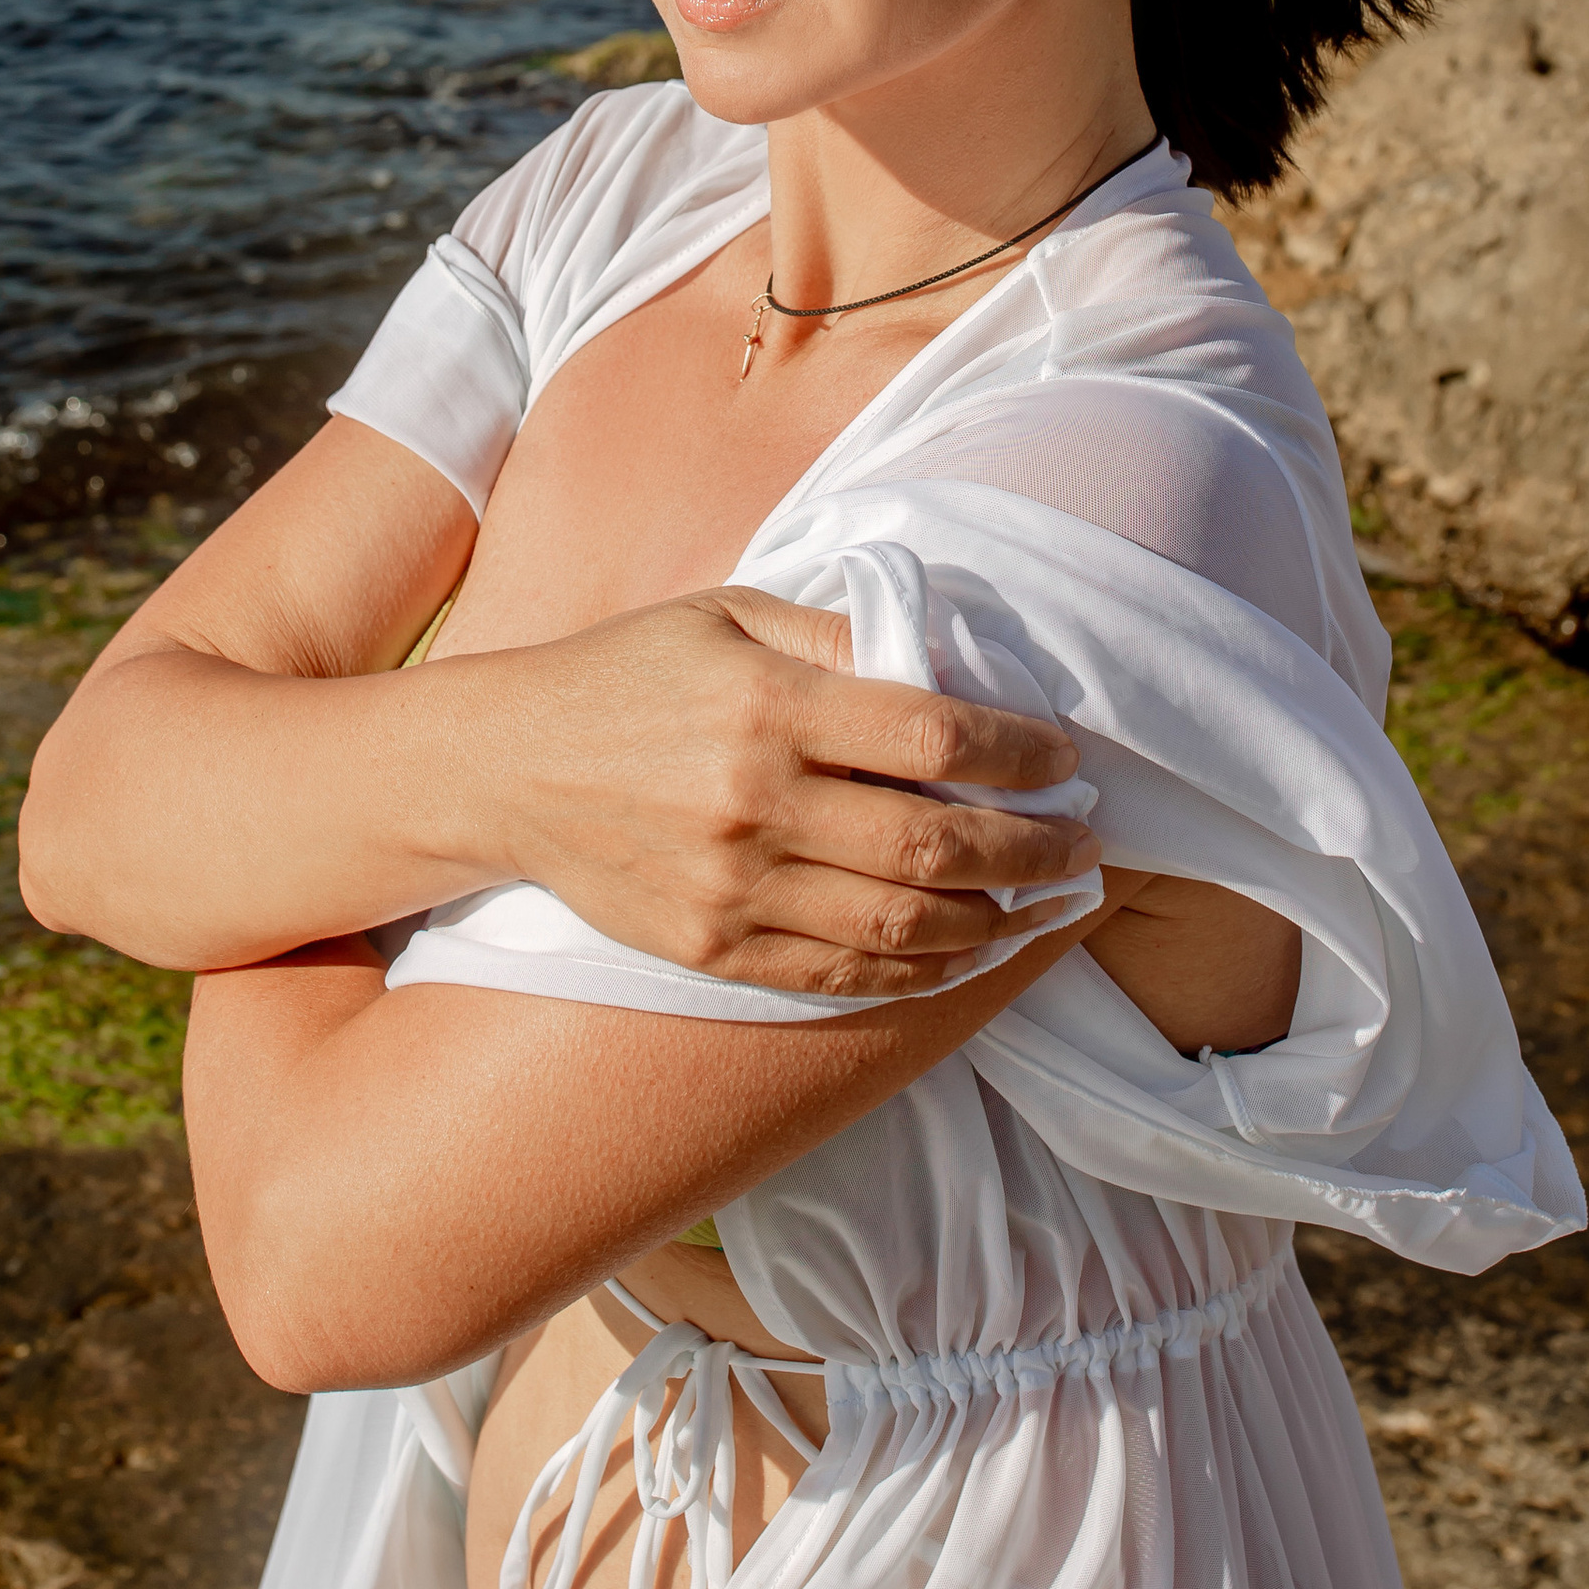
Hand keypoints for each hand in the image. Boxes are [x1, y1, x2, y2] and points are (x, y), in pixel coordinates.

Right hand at [453, 587, 1098, 999]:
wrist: (504, 767)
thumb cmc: (628, 672)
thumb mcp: (728, 614)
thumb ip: (837, 634)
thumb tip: (951, 666)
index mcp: (768, 704)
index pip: (934, 734)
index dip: (1020, 753)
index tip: (1066, 760)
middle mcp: (755, 801)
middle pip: (935, 841)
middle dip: (1032, 849)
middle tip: (1085, 846)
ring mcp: (733, 888)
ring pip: (902, 925)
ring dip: (994, 920)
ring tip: (1041, 902)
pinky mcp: (712, 949)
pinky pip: (841, 973)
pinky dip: (919, 971)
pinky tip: (964, 950)